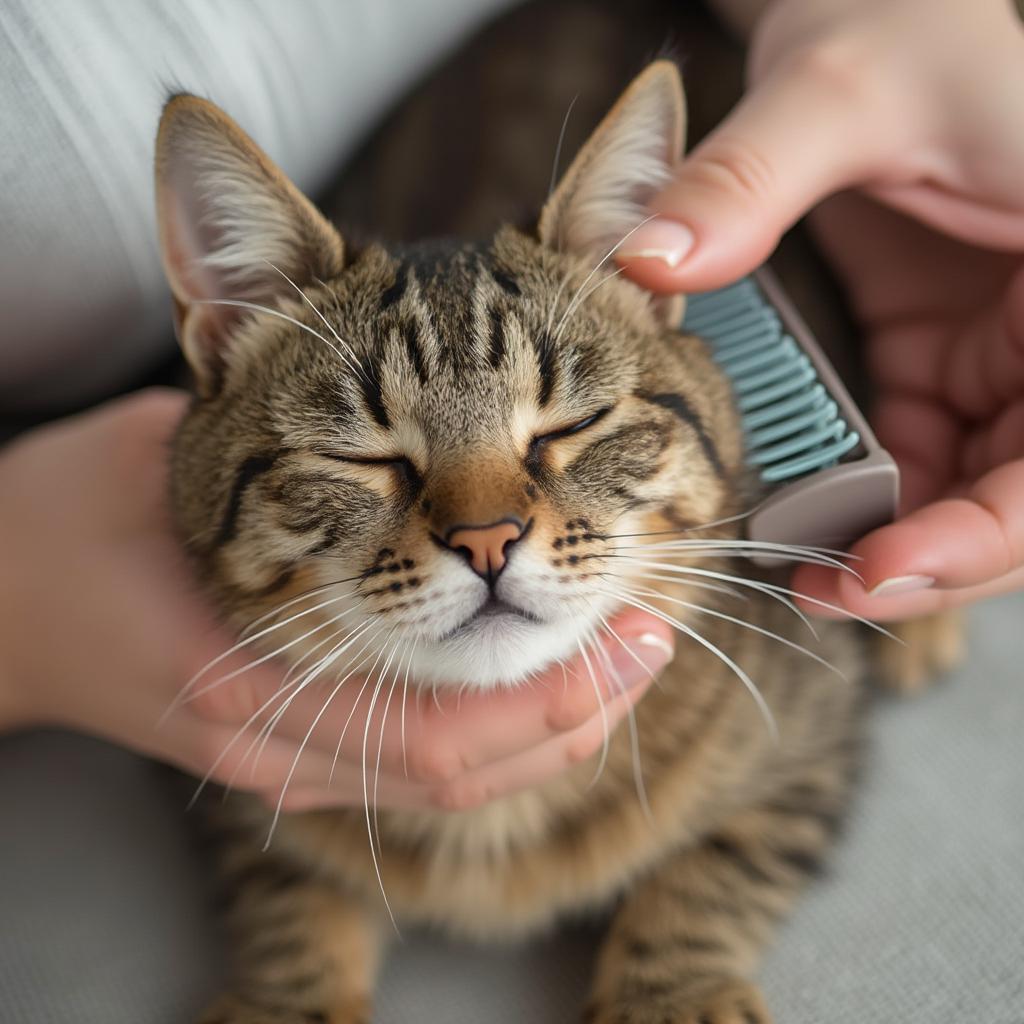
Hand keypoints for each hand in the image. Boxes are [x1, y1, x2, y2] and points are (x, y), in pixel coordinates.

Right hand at [0, 390, 673, 808]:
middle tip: (656, 634)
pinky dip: (500, 721)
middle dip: (576, 707)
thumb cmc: (72, 516)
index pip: (440, 730)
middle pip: (467, 766)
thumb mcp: (181, 452)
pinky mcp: (289, 745)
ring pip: (453, 775)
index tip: (636, 621)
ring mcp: (284, 756)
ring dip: (552, 720)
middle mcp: (280, 740)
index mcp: (253, 678)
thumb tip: (410, 369)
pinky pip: (421, 759)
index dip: (553, 689)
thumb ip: (290, 426)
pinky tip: (547, 669)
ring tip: (626, 653)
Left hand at [618, 0, 1023, 618]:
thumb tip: (642, 260)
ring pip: (971, 498)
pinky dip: (871, 511)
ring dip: (896, 550)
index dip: (989, 532)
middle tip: (826, 593)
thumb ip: (747, 176)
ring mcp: (1002, 364)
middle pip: (1021, 501)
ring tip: (802, 576)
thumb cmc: (905, 34)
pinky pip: (922, 467)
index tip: (884, 569)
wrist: (892, 30)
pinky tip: (804, 527)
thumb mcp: (837, 91)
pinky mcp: (944, 372)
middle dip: (934, 562)